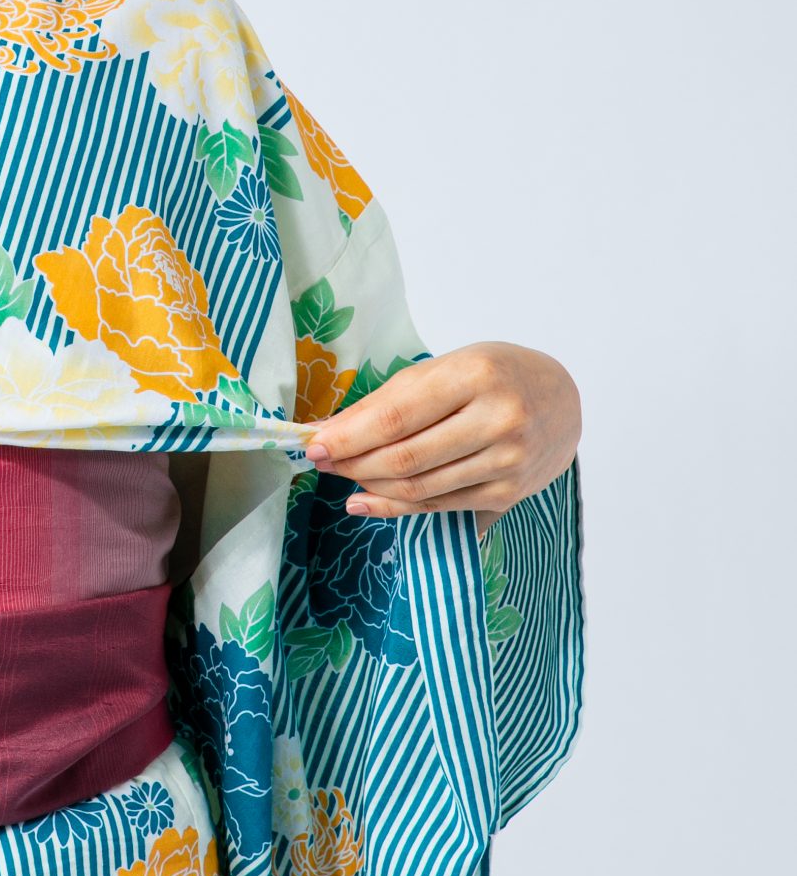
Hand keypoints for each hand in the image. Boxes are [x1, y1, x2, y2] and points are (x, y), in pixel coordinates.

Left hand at [303, 341, 580, 541]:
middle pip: (405, 458)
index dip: (349, 436)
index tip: (313, 444)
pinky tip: (367, 500)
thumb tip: (332, 430)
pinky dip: (396, 508)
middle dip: (353, 463)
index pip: (398, 416)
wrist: (563, 400)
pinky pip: (440, 506)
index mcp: (475, 376)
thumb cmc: (495, 374)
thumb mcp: (445, 367)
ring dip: (370, 486)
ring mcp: (507, 462)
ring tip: (342, 476)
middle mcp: (497, 420)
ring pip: (420, 488)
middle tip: (321, 461)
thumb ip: (390, 398)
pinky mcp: (510, 494)